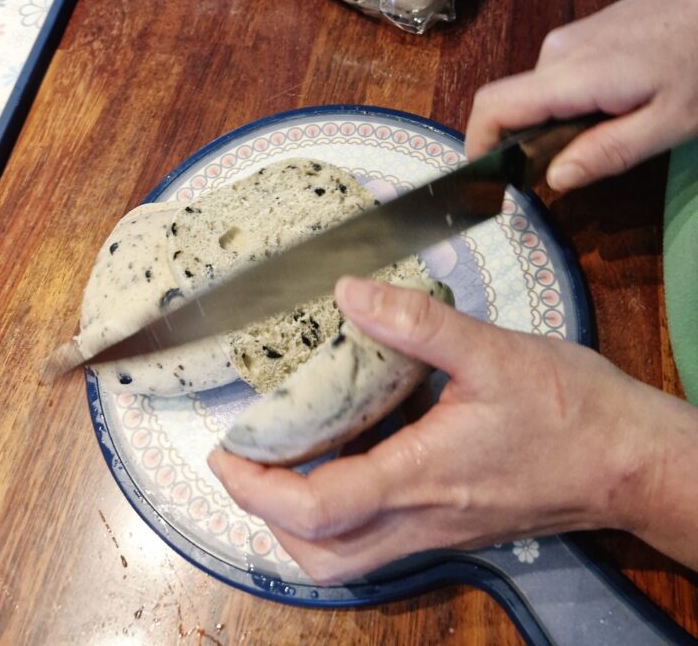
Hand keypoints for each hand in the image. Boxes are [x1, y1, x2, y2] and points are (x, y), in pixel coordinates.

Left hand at [208, 277, 697, 582]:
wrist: (628, 461)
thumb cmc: (571, 411)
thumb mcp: (493, 351)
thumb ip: (416, 323)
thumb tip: (349, 292)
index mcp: (423, 476)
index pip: (319, 507)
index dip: (257, 485)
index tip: (224, 451)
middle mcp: (423, 517)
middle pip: (320, 554)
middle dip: (265, 515)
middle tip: (243, 463)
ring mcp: (438, 528)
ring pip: (347, 559)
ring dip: (298, 524)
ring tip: (280, 465)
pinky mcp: (452, 522)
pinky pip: (377, 539)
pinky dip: (340, 514)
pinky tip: (344, 457)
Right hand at [465, 0, 697, 191]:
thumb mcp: (669, 123)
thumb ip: (609, 152)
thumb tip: (554, 180)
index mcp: (570, 75)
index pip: (493, 107)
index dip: (478, 145)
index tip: (488, 180)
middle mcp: (555, 52)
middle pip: (515, 107)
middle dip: (530, 144)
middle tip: (577, 169)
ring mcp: (567, 39)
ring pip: (538, 96)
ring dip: (556, 125)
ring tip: (612, 132)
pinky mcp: (580, 36)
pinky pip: (556, 81)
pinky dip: (569, 106)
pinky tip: (615, 108)